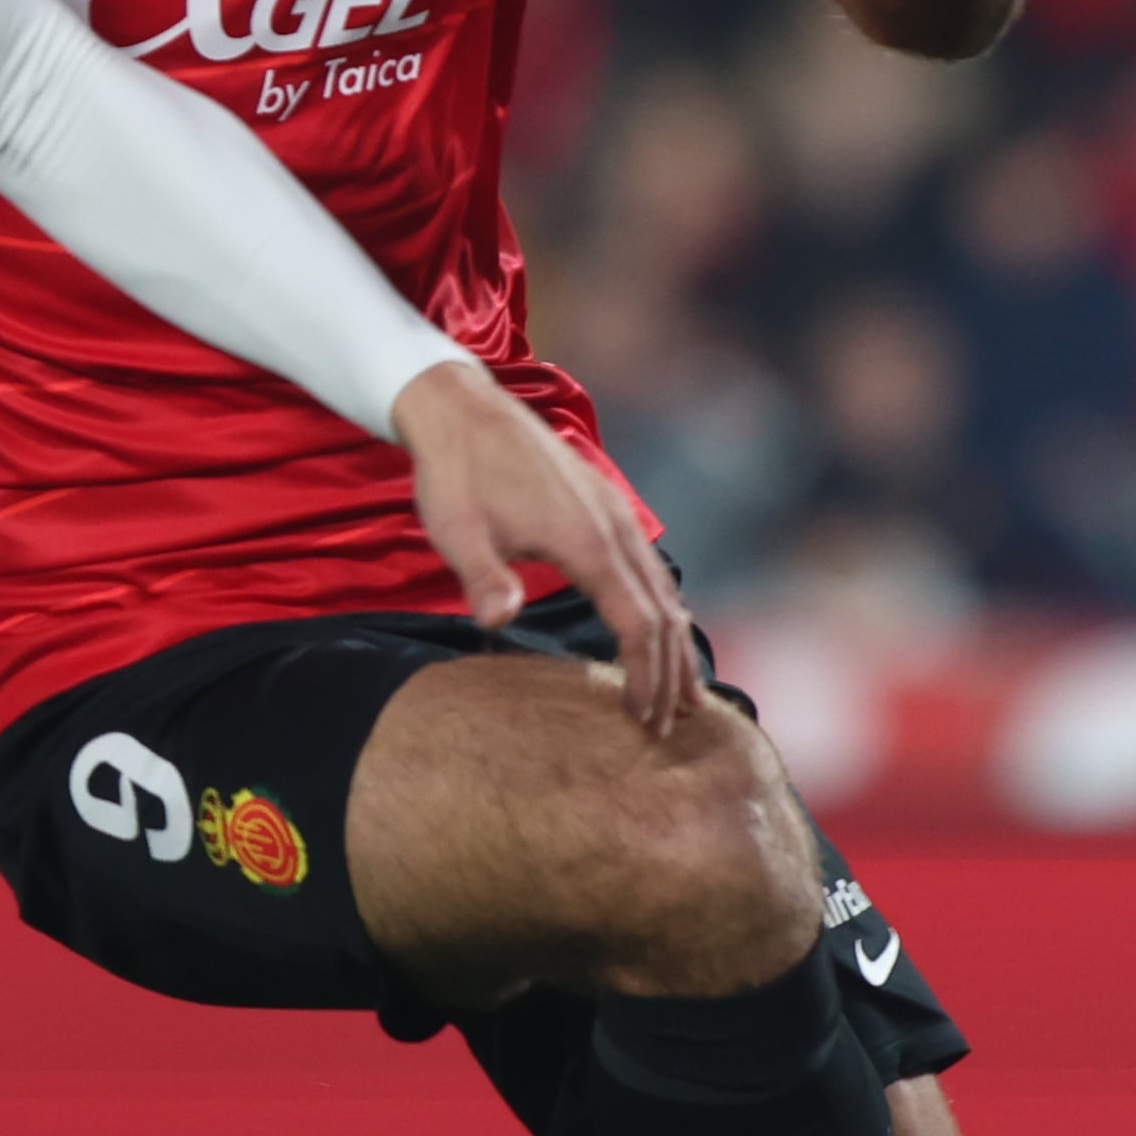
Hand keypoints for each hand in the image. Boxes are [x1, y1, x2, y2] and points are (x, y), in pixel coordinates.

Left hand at [388, 359, 699, 737]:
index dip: (647, 676)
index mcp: (587, 541)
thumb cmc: (454, 475)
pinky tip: (657, 627)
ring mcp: (615, 514)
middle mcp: (614, 528)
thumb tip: (497, 621)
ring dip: (673, 642)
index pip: (638, 624)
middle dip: (670, 671)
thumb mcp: (456, 530)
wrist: (460, 409)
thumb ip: (482, 576)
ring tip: (681, 691)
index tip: (644, 721)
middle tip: (669, 727)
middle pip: (663, 612)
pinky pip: (649, 567)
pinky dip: (661, 607)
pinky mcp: (606, 506)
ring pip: (663, 588)